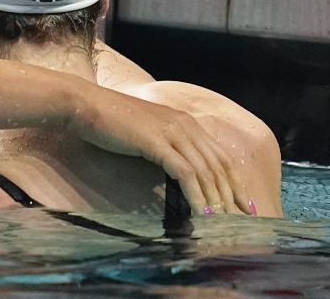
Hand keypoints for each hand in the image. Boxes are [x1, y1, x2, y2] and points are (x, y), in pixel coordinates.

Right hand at [71, 87, 252, 215]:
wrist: (85, 104)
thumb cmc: (109, 121)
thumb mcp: (145, 133)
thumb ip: (164, 146)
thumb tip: (175, 170)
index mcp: (184, 121)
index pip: (220, 155)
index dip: (235, 181)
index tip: (245, 205)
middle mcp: (184, 124)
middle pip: (219, 165)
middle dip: (233, 195)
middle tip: (244, 221)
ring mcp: (171, 131)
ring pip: (205, 171)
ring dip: (217, 200)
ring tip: (224, 224)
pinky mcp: (157, 142)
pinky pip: (185, 173)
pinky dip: (197, 195)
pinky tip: (201, 213)